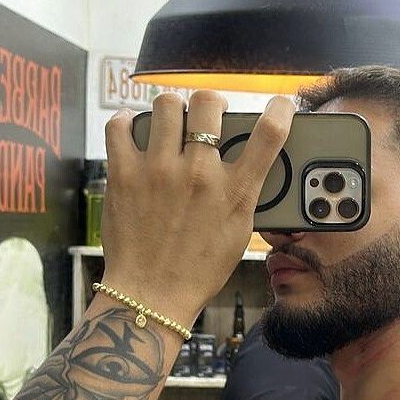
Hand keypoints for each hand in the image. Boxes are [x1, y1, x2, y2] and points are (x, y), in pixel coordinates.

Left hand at [100, 91, 292, 324]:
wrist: (151, 296)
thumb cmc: (198, 269)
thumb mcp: (239, 231)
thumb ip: (244, 192)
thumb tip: (247, 160)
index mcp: (234, 192)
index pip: (269, 134)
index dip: (281, 110)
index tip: (280, 105)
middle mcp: (198, 174)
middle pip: (209, 103)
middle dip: (211, 103)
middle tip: (207, 117)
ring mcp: (158, 171)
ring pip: (165, 105)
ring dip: (172, 110)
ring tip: (170, 125)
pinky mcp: (123, 174)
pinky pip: (119, 126)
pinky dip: (125, 122)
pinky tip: (134, 132)